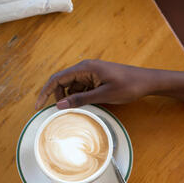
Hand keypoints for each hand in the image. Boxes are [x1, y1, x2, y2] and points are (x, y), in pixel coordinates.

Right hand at [35, 60, 153, 109]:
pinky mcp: (97, 79)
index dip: (45, 92)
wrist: (146, 82)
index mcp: (85, 68)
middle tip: (60, 113)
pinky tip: (85, 108)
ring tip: (76, 112)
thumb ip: (81, 99)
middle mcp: (85, 68)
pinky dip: (80, 99)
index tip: (37, 106)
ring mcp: (91, 74)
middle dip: (58, 98)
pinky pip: (82, 89)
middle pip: (62, 83)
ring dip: (71, 99)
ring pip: (72, 87)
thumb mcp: (103, 95)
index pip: (57, 79)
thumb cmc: (128, 86)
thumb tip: (60, 105)